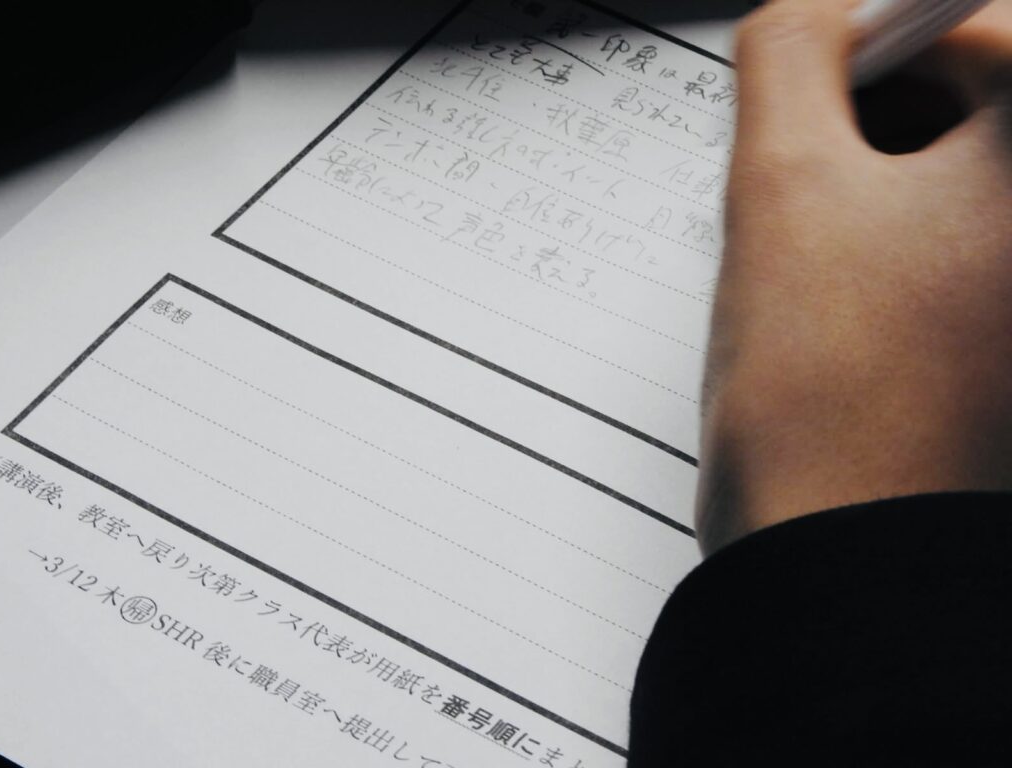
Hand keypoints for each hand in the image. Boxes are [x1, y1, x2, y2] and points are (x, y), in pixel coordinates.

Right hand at [696, 0, 1011, 553]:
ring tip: (822, 276)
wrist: (834, 549)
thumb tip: (805, 14)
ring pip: (949, 182)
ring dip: (870, 198)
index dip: (866, 44)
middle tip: (809, 197)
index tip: (817, 78)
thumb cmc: (828, 399)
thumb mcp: (782, 185)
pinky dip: (891, 252)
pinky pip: (950, 251)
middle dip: (869, 131)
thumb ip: (786, 56)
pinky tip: (844, 309)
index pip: (968, 21)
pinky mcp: (1004, 343)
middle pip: (971, 102)